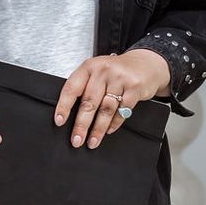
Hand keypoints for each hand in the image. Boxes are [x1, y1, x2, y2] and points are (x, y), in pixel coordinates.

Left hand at [54, 50, 172, 149]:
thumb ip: (86, 87)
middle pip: (89, 102)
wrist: (145, 63)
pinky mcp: (134, 88)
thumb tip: (70, 115)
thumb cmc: (117, 71)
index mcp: (89, 67)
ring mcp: (120, 79)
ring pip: (105, 109)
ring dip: (98, 129)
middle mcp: (103, 71)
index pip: (72, 88)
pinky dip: (114, 123)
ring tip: (92, 141)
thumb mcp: (97, 72)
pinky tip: (109, 130)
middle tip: (76, 140)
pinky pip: (122, 111)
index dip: (64, 106)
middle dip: (81, 125)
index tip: (59, 121)